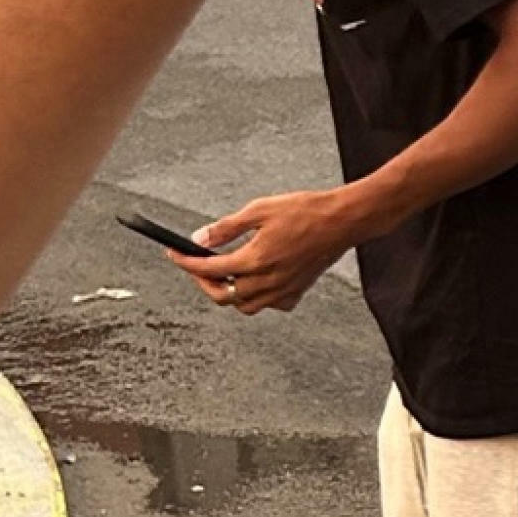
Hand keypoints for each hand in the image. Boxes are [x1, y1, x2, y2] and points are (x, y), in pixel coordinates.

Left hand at [171, 189, 358, 315]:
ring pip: (245, 306)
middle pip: (223, 295)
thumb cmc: (306, 211)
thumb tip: (199, 238)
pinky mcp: (298, 291)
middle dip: (204, 282)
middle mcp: (269, 281)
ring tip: (224, 276)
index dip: (186, 262)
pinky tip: (256, 281)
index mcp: (256, 260)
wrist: (343, 221)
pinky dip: (257, 298)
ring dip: (229, 294)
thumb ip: (226, 228)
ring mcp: (285, 290)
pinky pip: (270, 305)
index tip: (174, 254)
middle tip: (196, 267)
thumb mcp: (259, 210)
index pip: (209, 268)